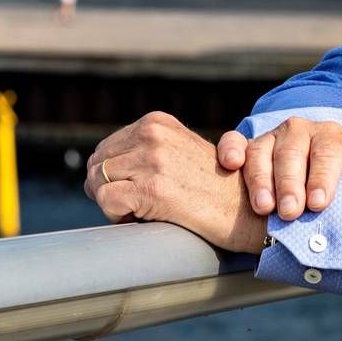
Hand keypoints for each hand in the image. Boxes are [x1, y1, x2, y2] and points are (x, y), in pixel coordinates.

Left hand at [85, 111, 268, 253]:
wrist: (246, 208)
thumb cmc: (211, 187)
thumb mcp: (178, 152)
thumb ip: (145, 150)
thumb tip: (95, 169)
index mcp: (156, 122)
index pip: (107, 147)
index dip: (113, 175)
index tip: (136, 190)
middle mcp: (152, 134)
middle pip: (97, 163)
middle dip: (106, 188)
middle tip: (133, 205)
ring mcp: (152, 160)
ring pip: (97, 181)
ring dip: (111, 202)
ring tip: (139, 211)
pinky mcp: (152, 189)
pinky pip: (106, 200)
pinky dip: (115, 214)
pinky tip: (140, 218)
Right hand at [218, 118, 341, 220]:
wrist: (314, 174)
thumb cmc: (340, 180)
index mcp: (330, 137)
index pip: (327, 152)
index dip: (323, 177)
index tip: (318, 204)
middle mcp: (299, 131)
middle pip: (292, 152)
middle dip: (290, 184)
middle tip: (290, 212)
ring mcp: (271, 137)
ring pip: (261, 150)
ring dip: (260, 178)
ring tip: (263, 207)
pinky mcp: (248, 145)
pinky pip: (234, 140)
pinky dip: (230, 149)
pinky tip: (231, 165)